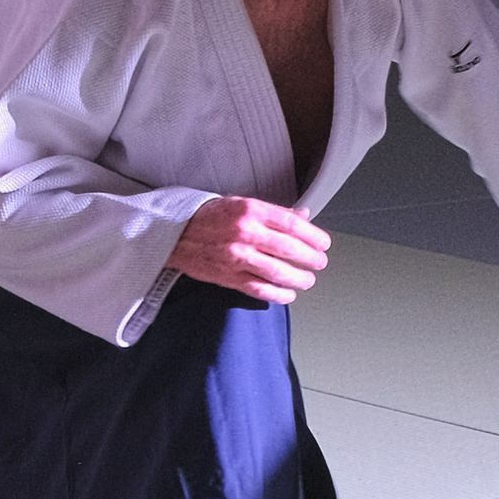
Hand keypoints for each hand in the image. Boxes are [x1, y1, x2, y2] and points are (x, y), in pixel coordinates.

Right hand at [166, 197, 330, 303]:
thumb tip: (303, 216)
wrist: (175, 233)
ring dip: (299, 279)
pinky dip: (278, 294)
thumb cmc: (209, 217)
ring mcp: (237, 256)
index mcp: (251, 210)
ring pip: (278, 272)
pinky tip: (288, 294)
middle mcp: (245, 233)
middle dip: (311, 258)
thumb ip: (274, 212)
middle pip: (289, 249)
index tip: (323, 243)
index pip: (292, 224)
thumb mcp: (242, 204)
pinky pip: (259, 289)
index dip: (313, 236)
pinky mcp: (228, 276)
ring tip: (307, 280)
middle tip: (320, 262)